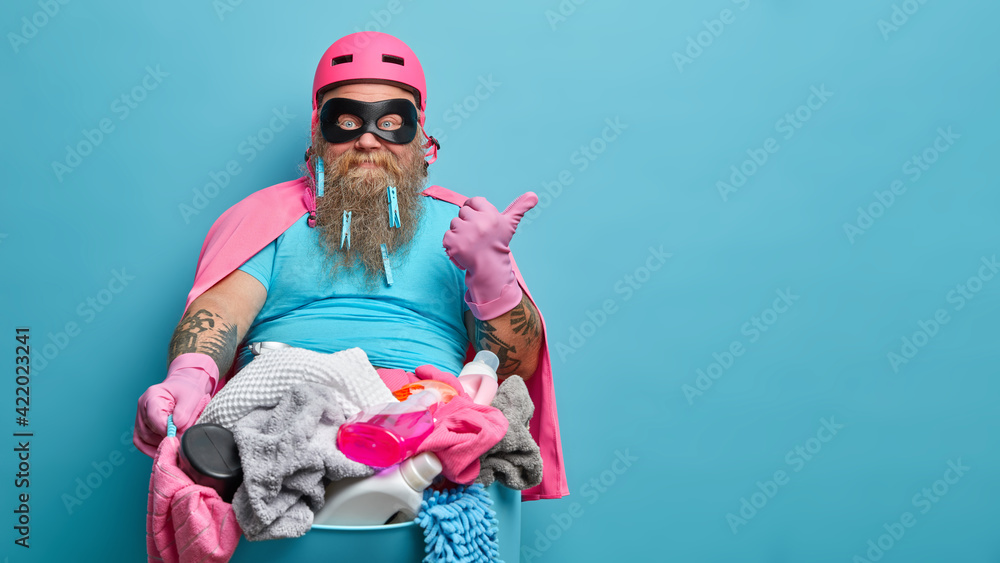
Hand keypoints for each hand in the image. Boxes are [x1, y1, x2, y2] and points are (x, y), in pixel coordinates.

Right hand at [133, 353, 217, 456]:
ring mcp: (140, 417)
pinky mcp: (142, 426)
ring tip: (175, 444)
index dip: (166, 430)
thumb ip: (183, 414)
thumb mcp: (191, 397)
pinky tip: (165, 449)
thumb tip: (176, 431)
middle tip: (180, 443)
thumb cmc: (186, 390)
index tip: (179, 437)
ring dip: (159, 445)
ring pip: (144, 439)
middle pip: (148, 431)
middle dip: (164, 439)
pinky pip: (141, 442)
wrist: (184, 387)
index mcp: (152, 395)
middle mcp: (143, 406)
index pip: (153, 417)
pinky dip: (152, 449)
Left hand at [442, 192, 536, 319]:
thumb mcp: (509, 223)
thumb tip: (535, 195)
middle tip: (477, 236)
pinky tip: (463, 250)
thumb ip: (520, 207)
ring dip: (459, 233)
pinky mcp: (453, 243)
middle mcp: (478, 223)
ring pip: (454, 224)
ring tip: (470, 243)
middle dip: (468, 223)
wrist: (489, 267)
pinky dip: (452, 244)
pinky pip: (446, 236)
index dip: (474, 210)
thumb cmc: (498, 242)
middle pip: (463, 212)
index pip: (474, 201)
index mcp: (490, 215)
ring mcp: (464, 233)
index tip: (478, 221)